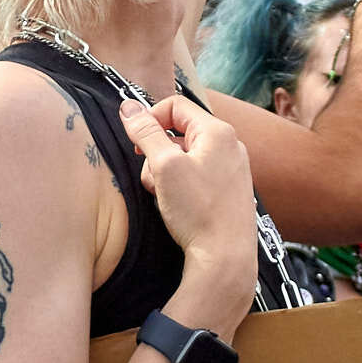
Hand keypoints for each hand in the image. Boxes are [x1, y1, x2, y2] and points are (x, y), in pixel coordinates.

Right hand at [120, 95, 255, 324]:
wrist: (226, 257)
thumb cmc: (198, 211)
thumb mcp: (164, 167)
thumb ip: (146, 133)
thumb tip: (128, 106)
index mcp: (218, 132)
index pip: (176, 105)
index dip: (150, 119)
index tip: (136, 144)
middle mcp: (230, 145)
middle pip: (180, 132)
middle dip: (157, 152)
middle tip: (151, 177)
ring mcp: (233, 169)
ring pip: (186, 156)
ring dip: (166, 172)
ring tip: (165, 196)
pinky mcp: (230, 190)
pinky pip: (198, 175)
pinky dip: (181, 185)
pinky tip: (178, 206)